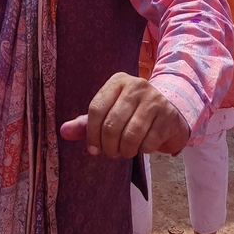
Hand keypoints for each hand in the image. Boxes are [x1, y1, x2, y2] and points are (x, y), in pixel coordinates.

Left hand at [60, 72, 188, 157]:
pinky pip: (148, 142)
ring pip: (130, 135)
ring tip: (126, 150)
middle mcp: (137, 85)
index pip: (96, 108)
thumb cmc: (133, 113)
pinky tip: (143, 144)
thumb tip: (63, 132)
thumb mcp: (109, 113)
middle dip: (109, 146)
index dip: (91, 134)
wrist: (171, 111)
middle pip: (112, 124)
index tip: (93, 149)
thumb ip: (86, 123)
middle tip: (111, 152)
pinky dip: (143, 150)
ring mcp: (155, 99)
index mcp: (118, 81)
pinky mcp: (168, 116)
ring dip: (125, 150)